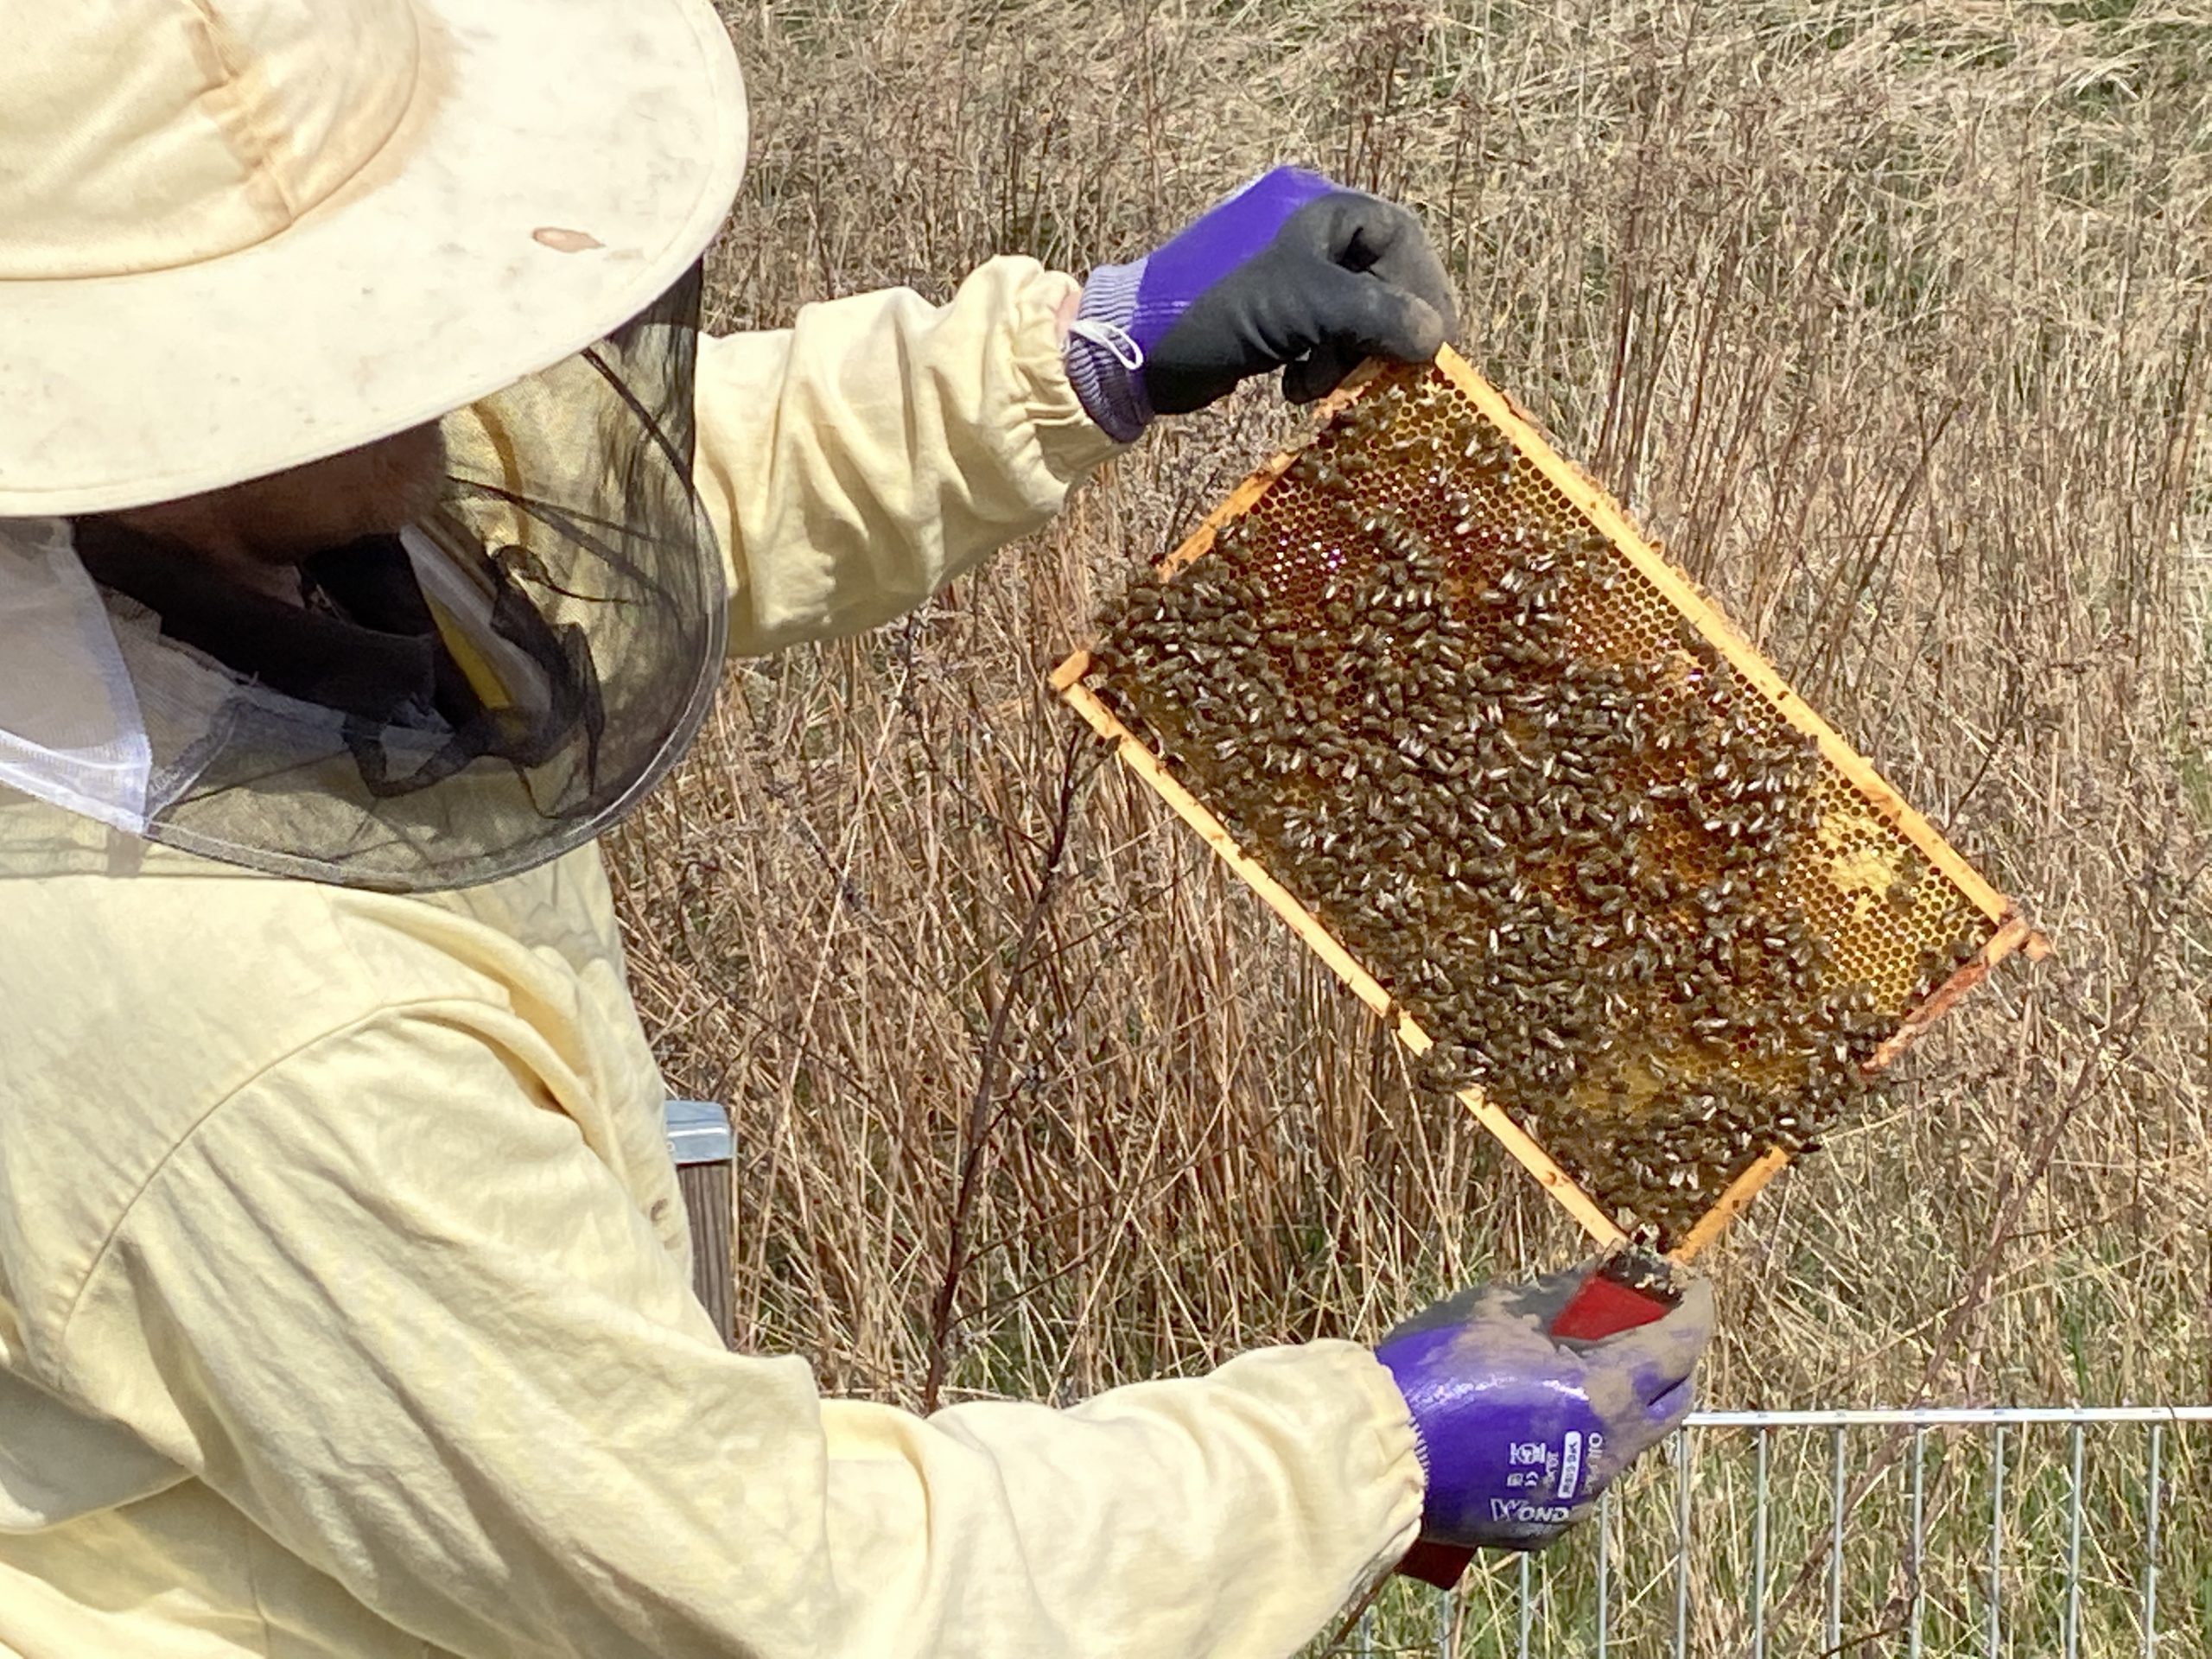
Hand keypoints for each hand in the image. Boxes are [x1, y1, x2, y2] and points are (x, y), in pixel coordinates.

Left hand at [1064, 167, 1456, 441]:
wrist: (1131, 351)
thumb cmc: (1213, 311)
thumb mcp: (1302, 306)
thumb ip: (1373, 315)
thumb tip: (1434, 336)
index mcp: (1313, 206)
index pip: (1397, 235)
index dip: (1423, 288)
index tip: (1434, 340)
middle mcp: (1302, 229)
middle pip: (1379, 277)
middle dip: (1381, 330)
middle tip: (1385, 372)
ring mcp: (1283, 270)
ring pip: (1350, 312)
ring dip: (1348, 354)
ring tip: (1321, 385)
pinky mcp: (1267, 312)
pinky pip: (1319, 333)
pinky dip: (1320, 362)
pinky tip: (1296, 386)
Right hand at [1374, 1266, 1712, 1551]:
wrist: (1379, 1451)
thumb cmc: (1436, 1368)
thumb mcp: (1499, 1311)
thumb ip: (1565, 1293)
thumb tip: (1608, 1269)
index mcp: (1603, 1395)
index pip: (1679, 1347)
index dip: (1693, 1308)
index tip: (1692, 1283)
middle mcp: (1606, 1455)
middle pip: (1672, 1404)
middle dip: (1672, 1360)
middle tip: (1647, 1325)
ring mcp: (1579, 1496)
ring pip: (1627, 1444)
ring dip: (1619, 1403)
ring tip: (1578, 1369)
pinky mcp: (1547, 1524)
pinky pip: (1583, 1476)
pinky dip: (1578, 1441)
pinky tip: (1537, 1419)